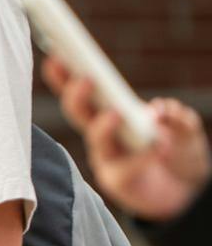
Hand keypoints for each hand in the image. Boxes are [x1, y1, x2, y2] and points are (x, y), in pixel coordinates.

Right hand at [44, 56, 208, 221]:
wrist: (188, 193)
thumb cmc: (180, 155)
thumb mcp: (186, 128)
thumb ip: (177, 117)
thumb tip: (158, 110)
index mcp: (111, 113)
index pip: (83, 90)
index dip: (66, 73)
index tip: (57, 52)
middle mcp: (103, 135)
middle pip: (79, 113)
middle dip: (76, 96)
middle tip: (85, 80)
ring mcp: (108, 158)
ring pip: (96, 141)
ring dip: (103, 127)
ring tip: (115, 115)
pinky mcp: (118, 182)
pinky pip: (124, 169)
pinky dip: (142, 157)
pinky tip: (160, 147)